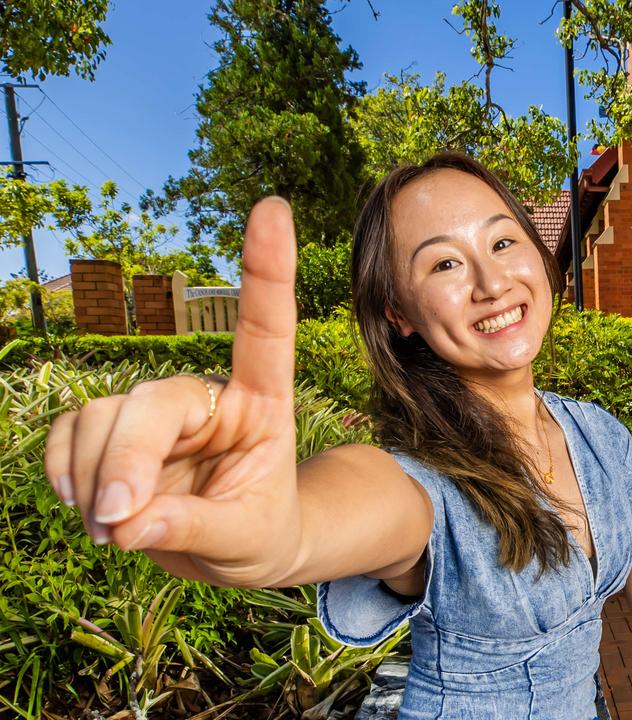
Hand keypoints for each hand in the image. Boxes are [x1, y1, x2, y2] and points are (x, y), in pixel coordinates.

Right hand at [43, 198, 302, 586]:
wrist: (242, 553)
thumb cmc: (263, 535)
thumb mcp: (248, 542)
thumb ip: (193, 527)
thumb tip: (126, 521)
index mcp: (263, 403)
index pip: (267, 329)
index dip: (267, 269)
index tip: (275, 207)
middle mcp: (209, 395)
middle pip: (150, 403)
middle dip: (124, 463)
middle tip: (116, 525)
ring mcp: (156, 411)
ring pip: (99, 418)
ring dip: (93, 483)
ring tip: (117, 531)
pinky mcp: (113, 431)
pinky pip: (67, 435)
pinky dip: (64, 473)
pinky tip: (86, 506)